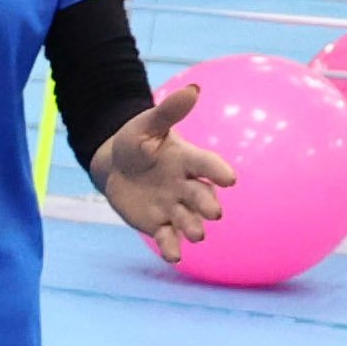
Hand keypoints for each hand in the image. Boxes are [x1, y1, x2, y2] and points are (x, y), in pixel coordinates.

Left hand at [91, 76, 239, 265]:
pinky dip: (171, 247)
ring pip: (188, 220)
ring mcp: (174, 206)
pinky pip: (168, 238)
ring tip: (197, 235)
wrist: (116, 165)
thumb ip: (169, 112)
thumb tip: (193, 89)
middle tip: (214, 213)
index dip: (217, 171)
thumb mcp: (147, 125)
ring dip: (193, 227)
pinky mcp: (159, 224)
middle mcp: (186, 185)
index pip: (207, 165)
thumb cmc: (137, 141)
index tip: (230, 179)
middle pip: (201, 196)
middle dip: (207, 204)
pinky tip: (172, 257)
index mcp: (188, 160)